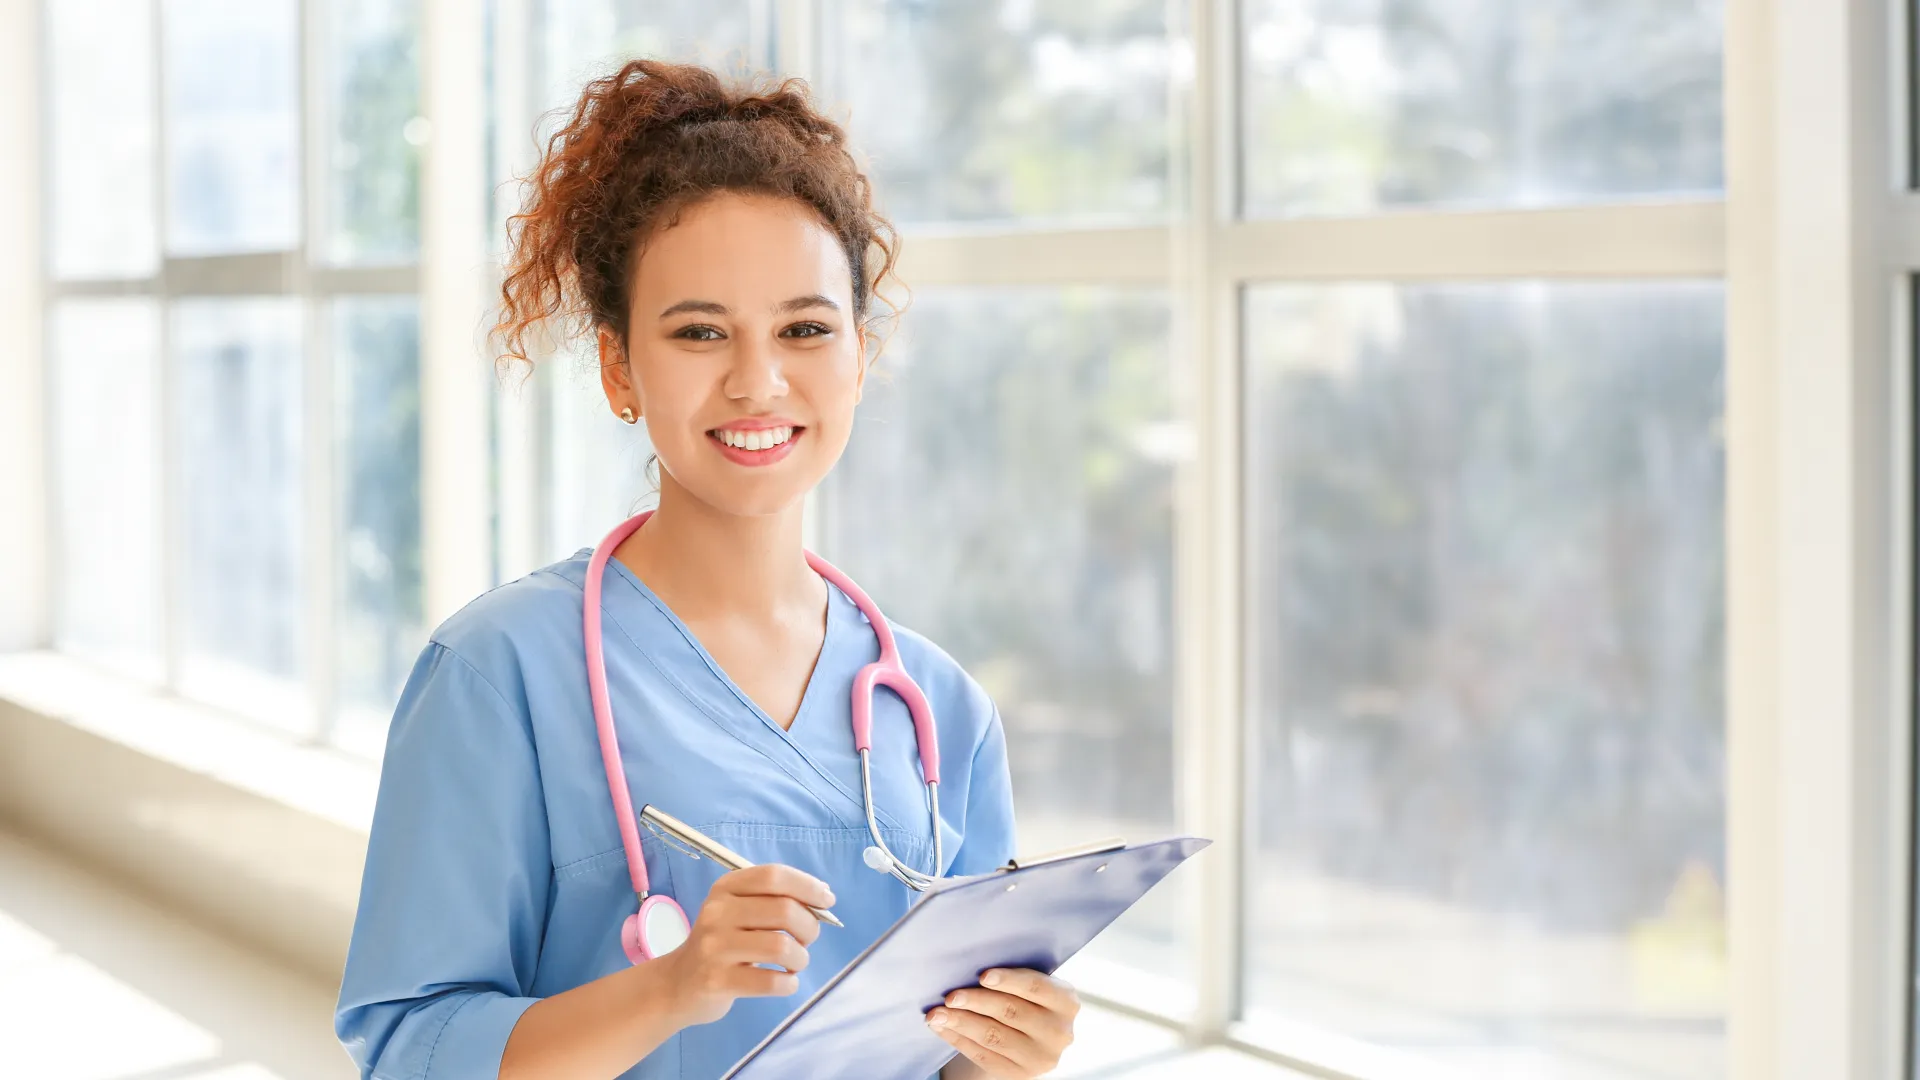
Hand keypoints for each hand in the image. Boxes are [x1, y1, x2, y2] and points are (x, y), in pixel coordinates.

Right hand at [654, 864, 833, 1026]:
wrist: (678, 983)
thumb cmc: (721, 943)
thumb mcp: (738, 911)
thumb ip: (774, 900)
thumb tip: (823, 896)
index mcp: (726, 888)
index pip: (773, 876)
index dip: (807, 886)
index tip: (827, 900)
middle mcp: (717, 912)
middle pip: (784, 910)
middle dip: (810, 927)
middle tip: (807, 940)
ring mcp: (715, 947)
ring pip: (781, 947)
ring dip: (801, 958)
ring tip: (795, 963)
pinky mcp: (717, 981)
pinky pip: (771, 981)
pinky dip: (789, 983)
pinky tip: (784, 982)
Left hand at [926, 968, 1078, 1077]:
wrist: (1029, 1040)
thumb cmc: (1025, 1000)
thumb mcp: (1031, 987)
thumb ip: (1013, 977)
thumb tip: (969, 964)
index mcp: (1066, 1001)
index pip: (1036, 986)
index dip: (1009, 980)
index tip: (982, 975)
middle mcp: (1059, 1032)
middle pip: (1011, 1012)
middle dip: (976, 1002)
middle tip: (949, 996)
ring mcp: (1041, 1058)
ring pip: (994, 1036)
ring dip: (961, 1023)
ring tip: (936, 1013)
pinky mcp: (1019, 1074)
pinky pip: (983, 1055)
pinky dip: (959, 1039)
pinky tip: (942, 1028)